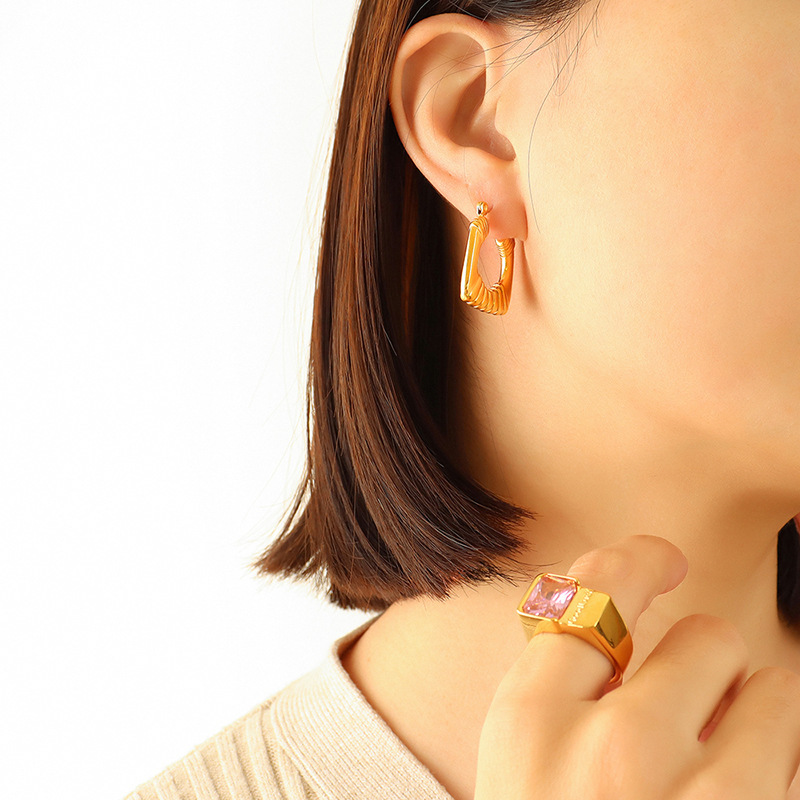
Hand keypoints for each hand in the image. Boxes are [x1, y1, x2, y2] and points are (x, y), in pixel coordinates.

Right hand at [474, 534, 799, 798]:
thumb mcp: (515, 765)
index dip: (639, 560)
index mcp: (531, 722)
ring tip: (715, 772)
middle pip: (707, 635)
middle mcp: (615, 751)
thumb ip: (558, 690)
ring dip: (752, 719)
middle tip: (687, 718)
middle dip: (702, 670)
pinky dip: (775, 766)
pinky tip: (732, 799)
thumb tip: (630, 617)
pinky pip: (798, 754)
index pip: (596, 589)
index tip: (665, 560)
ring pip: (777, 689)